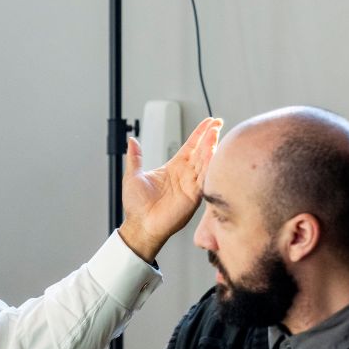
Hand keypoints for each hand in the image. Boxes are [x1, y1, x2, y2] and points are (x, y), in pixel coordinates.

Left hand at [119, 116, 222, 261]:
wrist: (140, 225)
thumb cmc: (136, 206)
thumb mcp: (133, 176)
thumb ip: (135, 158)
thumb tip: (132, 140)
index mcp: (173, 168)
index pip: (190, 146)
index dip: (199, 133)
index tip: (209, 122)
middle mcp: (185, 175)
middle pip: (201, 152)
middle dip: (210, 137)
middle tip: (217, 124)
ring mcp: (191, 186)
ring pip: (204, 163)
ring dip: (210, 149)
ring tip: (215, 135)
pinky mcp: (193, 197)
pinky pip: (204, 180)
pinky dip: (209, 168)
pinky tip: (213, 155)